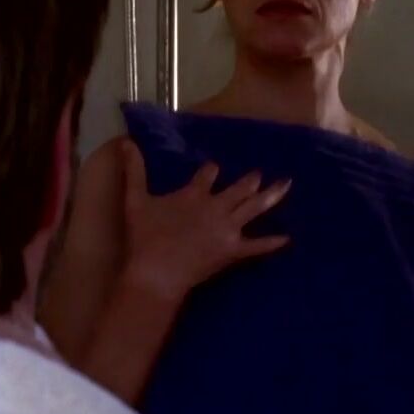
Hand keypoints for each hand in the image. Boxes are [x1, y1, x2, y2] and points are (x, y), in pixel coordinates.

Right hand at [120, 138, 291, 300]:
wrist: (157, 272)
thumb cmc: (145, 237)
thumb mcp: (135, 200)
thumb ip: (134, 170)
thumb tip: (126, 142)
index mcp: (194, 194)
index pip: (207, 174)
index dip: (210, 170)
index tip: (214, 168)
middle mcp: (215, 207)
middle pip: (239, 189)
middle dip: (250, 180)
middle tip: (259, 173)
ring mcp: (227, 229)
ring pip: (254, 208)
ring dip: (271, 195)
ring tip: (286, 185)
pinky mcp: (232, 251)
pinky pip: (257, 246)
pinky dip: (272, 243)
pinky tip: (287, 239)